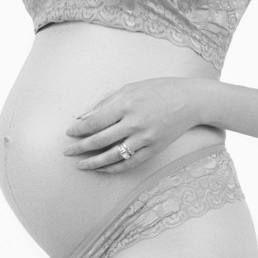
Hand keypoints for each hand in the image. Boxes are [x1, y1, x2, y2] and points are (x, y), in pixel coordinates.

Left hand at [64, 78, 206, 170]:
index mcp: (126, 104)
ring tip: (80, 166)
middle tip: (67, 152)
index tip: (69, 133)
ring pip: (113, 156)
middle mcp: (135, 122)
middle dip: (80, 148)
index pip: (94, 122)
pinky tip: (102, 169)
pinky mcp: (154, 149)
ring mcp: (145, 138)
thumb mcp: (130, 88)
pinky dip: (114, 168)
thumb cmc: (158, 90)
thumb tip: (82, 118)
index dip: (78, 130)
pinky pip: (130, 163)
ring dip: (93, 163)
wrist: (190, 101)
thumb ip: (105, 103)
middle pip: (100, 140)